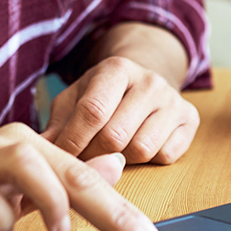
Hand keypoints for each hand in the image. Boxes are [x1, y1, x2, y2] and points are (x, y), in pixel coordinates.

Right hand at [0, 123, 161, 230]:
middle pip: (73, 172)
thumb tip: (115, 164)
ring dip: (54, 200)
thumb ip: (62, 180)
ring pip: (32, 167)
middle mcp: (8, 145)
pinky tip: (3, 230)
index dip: (123, 210)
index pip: (87, 176)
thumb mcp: (15, 193)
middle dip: (113, 212)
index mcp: (29, 145)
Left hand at [42, 53, 199, 164]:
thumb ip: (58, 124)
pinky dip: (150, 161)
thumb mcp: (75, 100)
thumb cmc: (103, 96)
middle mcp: (149, 81)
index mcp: (116, 69)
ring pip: (141, 150)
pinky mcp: (190, 119)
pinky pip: (166, 156)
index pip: (93, 111)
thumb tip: (40, 149)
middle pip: (115, 136)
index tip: (59, 159)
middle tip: (84, 160)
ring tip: (111, 152)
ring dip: (121, 160)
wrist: (145, 82)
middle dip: (93, 156)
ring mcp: (173, 100)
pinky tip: (139, 149)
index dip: (73, 141)